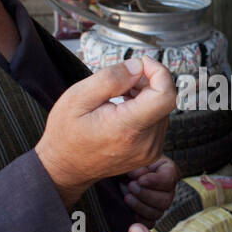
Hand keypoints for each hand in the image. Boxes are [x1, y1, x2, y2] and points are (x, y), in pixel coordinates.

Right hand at [36, 58, 176, 206]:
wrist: (65, 167)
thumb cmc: (67, 135)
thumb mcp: (78, 97)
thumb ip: (110, 79)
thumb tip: (137, 67)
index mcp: (127, 128)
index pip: (166, 95)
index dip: (159, 72)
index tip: (143, 64)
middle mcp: (144, 142)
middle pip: (164, 99)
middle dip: (147, 82)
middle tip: (121, 81)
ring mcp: (150, 150)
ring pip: (162, 109)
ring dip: (146, 95)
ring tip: (119, 96)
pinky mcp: (151, 152)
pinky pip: (158, 121)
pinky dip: (146, 109)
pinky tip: (125, 108)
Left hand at [123, 156, 179, 223]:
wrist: (120, 173)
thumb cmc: (129, 163)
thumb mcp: (134, 158)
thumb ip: (137, 164)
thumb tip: (139, 176)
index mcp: (168, 171)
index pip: (169, 179)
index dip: (155, 182)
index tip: (140, 180)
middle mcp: (168, 190)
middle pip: (165, 200)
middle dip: (146, 195)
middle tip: (131, 186)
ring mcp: (161, 205)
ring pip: (157, 213)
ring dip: (140, 206)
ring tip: (127, 197)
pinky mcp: (151, 216)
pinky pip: (150, 224)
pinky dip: (139, 219)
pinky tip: (129, 210)